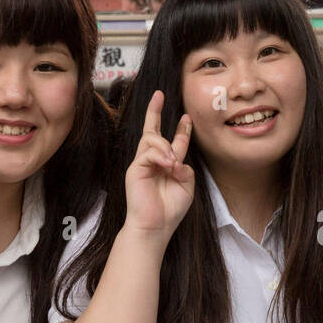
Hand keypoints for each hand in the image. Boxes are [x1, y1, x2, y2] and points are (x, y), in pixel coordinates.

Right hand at [124, 90, 194, 237]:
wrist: (155, 227)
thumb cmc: (170, 210)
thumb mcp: (186, 187)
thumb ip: (186, 169)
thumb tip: (177, 158)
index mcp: (167, 165)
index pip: (173, 142)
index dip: (181, 130)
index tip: (187, 117)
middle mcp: (153, 162)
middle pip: (152, 131)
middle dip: (154, 112)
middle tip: (159, 95)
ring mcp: (142, 164)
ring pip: (152, 139)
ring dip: (166, 146)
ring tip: (172, 163)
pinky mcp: (135, 169)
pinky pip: (148, 152)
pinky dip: (160, 156)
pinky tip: (167, 165)